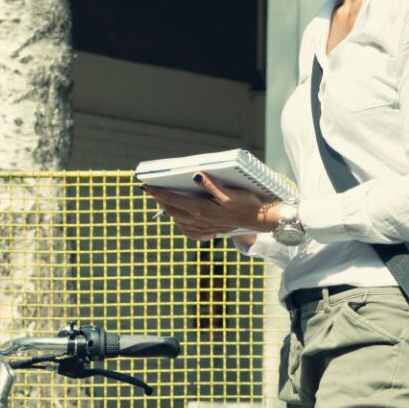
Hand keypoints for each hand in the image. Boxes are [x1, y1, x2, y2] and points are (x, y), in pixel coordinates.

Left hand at [144, 173, 268, 241]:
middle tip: (153, 191)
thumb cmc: (247, 203)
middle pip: (173, 211)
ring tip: (165, 203)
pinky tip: (182, 221)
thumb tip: (195, 175)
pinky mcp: (212, 232)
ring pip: (180, 222)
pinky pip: (191, 232)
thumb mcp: (230, 192)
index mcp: (201, 210)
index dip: (158, 193)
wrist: (261, 220)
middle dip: (161, 201)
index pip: (173, 200)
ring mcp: (206, 228)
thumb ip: (211, 184)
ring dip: (171, 212)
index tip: (146, 186)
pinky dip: (183, 226)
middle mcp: (200, 221)